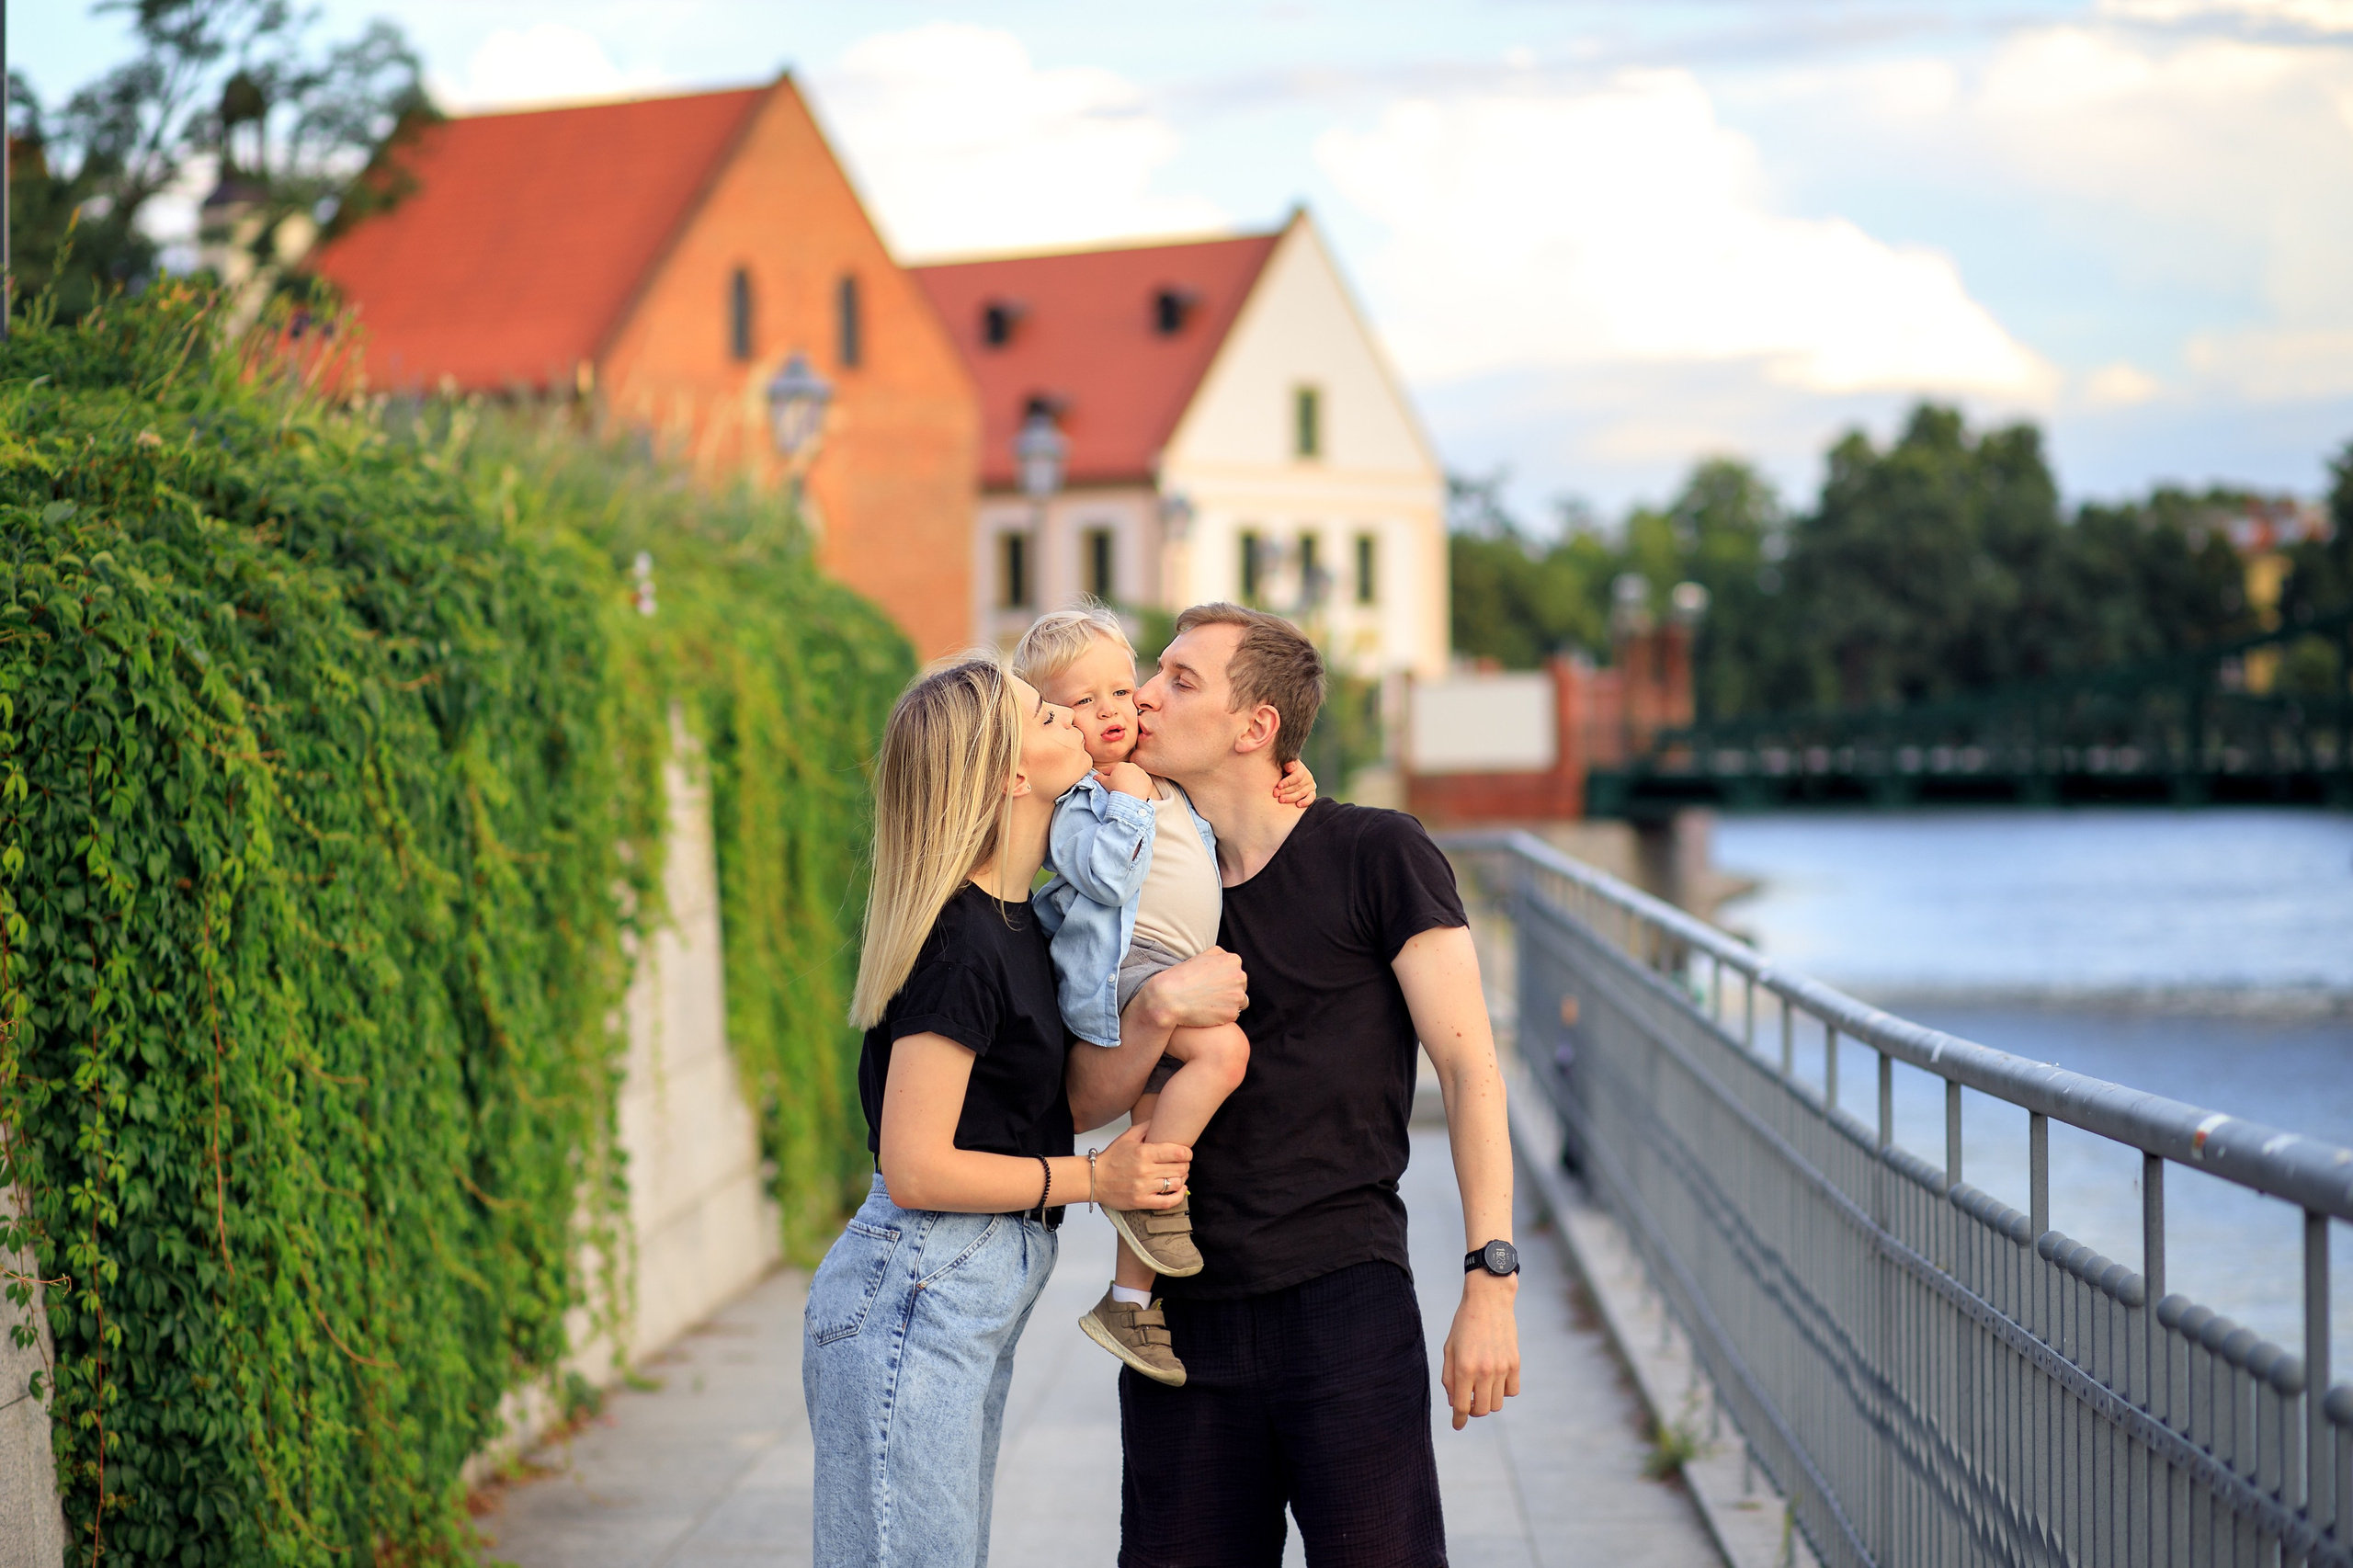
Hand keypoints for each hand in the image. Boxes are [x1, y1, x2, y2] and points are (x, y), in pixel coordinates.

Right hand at [1092, 1122, 1190, 1209]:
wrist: (1093, 1179)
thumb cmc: (1111, 1158)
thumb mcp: (1127, 1137)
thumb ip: (1146, 1126)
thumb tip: (1161, 1117)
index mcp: (1144, 1153)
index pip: (1177, 1153)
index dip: (1187, 1153)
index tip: (1187, 1153)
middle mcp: (1145, 1170)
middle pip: (1179, 1168)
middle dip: (1185, 1165)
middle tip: (1183, 1164)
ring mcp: (1144, 1187)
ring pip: (1176, 1184)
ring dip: (1182, 1179)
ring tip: (1179, 1175)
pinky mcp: (1141, 1202)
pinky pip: (1167, 1202)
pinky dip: (1178, 1197)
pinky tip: (1179, 1190)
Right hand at [1098, 761, 1153, 799]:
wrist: (1131, 798)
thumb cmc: (1116, 789)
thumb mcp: (1105, 783)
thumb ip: (1099, 778)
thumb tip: (1095, 776)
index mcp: (1120, 765)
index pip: (1111, 769)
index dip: (1107, 775)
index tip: (1106, 780)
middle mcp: (1132, 766)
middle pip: (1124, 771)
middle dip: (1120, 777)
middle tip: (1117, 786)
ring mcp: (1141, 772)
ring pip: (1134, 775)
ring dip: (1131, 780)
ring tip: (1127, 789)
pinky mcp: (1148, 780)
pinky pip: (1142, 782)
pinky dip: (1139, 785)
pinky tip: (1135, 791)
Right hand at [1138, 948, 1246, 1030]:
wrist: (1169, 998)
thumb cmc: (1182, 976)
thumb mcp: (1201, 956)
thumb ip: (1218, 955)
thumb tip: (1228, 959)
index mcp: (1233, 961)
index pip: (1236, 972)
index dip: (1223, 979)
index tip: (1211, 983)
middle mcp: (1239, 977)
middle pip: (1240, 986)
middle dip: (1229, 991)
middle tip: (1209, 994)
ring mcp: (1237, 996)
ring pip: (1239, 1002)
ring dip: (1228, 1003)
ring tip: (1209, 1003)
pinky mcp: (1232, 1013)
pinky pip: (1232, 1015)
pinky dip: (1222, 1016)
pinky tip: (1208, 1012)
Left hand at [1273, 757, 1316, 807]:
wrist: (1290, 775)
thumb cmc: (1284, 770)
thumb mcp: (1284, 765)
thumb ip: (1287, 764)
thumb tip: (1290, 766)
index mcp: (1301, 769)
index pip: (1296, 777)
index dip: (1287, 782)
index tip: (1279, 786)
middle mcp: (1307, 777)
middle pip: (1297, 786)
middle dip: (1285, 791)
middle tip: (1276, 794)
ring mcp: (1310, 786)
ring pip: (1301, 793)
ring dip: (1291, 797)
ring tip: (1281, 800)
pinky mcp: (1312, 793)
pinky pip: (1311, 799)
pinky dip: (1305, 802)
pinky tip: (1298, 805)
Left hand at [1442, 1272, 1519, 1429]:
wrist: (1489, 1300)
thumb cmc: (1464, 1324)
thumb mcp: (1449, 1349)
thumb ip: (1449, 1378)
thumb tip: (1454, 1403)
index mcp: (1465, 1368)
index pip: (1462, 1406)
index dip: (1458, 1420)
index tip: (1457, 1425)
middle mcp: (1485, 1371)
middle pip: (1482, 1410)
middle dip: (1473, 1411)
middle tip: (1468, 1402)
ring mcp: (1502, 1368)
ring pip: (1498, 1403)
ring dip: (1488, 1401)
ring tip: (1481, 1388)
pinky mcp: (1515, 1363)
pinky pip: (1512, 1390)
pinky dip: (1504, 1391)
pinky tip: (1496, 1380)